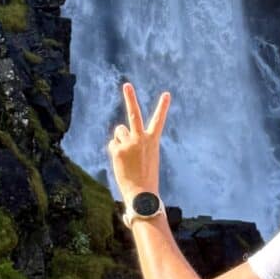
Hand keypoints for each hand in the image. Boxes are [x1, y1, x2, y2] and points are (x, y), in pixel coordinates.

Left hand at [107, 81, 170, 204]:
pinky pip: (113, 144)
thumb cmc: (146, 175)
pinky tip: (121, 162)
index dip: (163, 106)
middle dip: (130, 98)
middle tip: (127, 85)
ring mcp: (128, 143)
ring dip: (121, 140)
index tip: (166, 94)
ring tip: (127, 156)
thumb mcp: (146, 155)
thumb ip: (135, 141)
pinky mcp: (117, 150)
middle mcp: (140, 138)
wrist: (141, 193)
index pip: (159, 120)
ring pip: (119, 132)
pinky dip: (115, 152)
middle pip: (134, 114)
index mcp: (152, 140)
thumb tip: (119, 131)